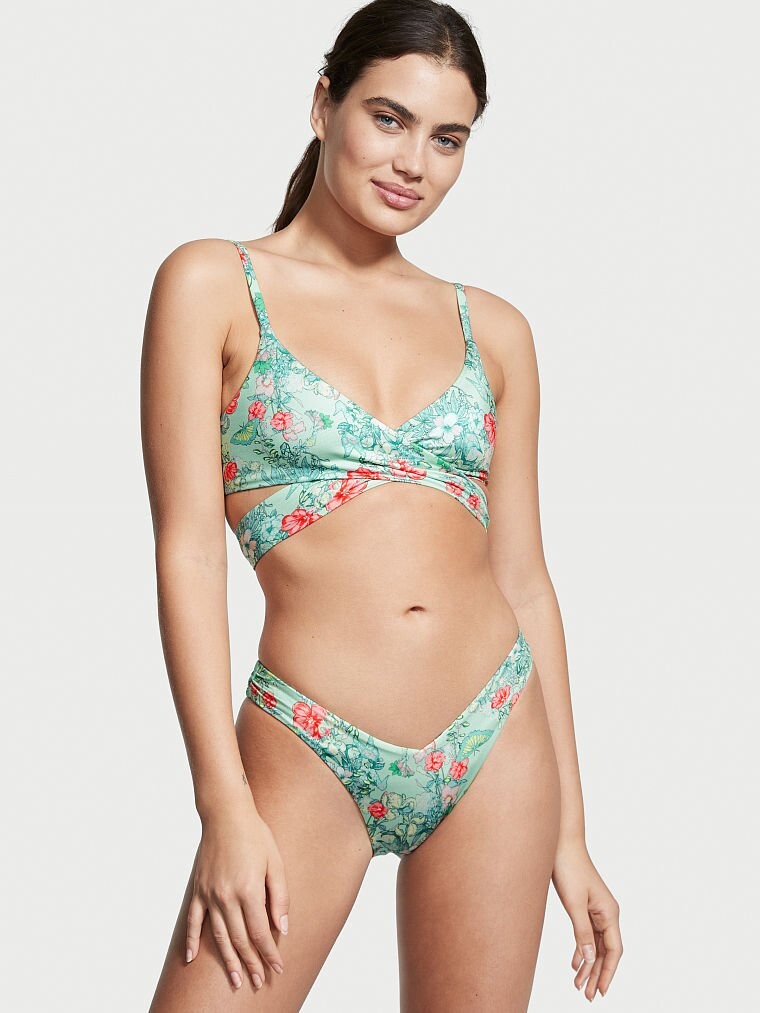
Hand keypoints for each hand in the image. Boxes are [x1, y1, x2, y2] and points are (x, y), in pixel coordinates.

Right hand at [185, 803, 289, 991]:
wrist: (226, 815)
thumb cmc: (255, 835)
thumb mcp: (275, 863)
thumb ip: (279, 897)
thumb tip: (282, 928)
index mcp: (248, 890)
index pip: (260, 932)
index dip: (269, 953)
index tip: (277, 967)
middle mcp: (227, 897)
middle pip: (239, 939)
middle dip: (251, 963)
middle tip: (260, 981)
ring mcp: (209, 895)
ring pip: (218, 936)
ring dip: (227, 960)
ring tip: (235, 979)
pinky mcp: (198, 890)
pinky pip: (193, 921)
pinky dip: (191, 941)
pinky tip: (191, 959)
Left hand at [552, 837, 622, 1000]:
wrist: (560, 843)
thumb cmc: (569, 868)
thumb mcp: (574, 903)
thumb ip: (581, 932)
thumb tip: (588, 960)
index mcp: (609, 913)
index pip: (614, 950)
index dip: (609, 973)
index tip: (602, 991)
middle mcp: (607, 913)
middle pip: (605, 951)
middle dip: (598, 974)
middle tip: (589, 996)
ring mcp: (596, 910)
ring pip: (595, 945)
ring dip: (588, 965)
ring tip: (579, 986)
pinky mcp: (585, 906)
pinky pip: (586, 935)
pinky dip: (581, 950)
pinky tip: (574, 964)